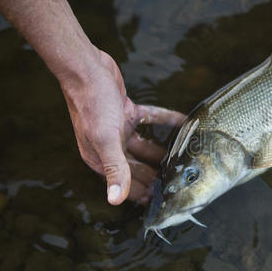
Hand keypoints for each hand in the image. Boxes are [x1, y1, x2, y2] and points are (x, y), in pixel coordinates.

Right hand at [61, 48, 184, 204]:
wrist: (86, 68)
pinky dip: (167, 121)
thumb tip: (114, 201)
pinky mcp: (127, 111)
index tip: (164, 202)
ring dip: (162, 152)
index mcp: (99, 158)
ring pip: (145, 146)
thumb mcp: (105, 139)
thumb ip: (115, 169)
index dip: (143, 194)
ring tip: (184, 160)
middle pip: (137, 167)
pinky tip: (185, 123)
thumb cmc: (92, 104)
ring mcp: (118, 128)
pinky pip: (152, 119)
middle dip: (155, 176)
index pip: (124, 184)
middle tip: (179, 183)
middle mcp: (109, 146)